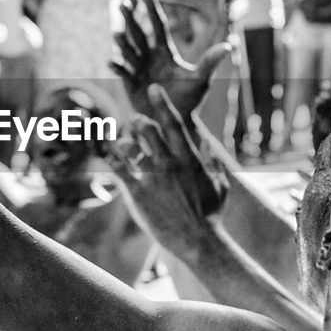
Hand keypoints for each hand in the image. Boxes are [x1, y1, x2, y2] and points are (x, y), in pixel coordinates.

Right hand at [110, 0, 230, 119]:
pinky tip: (111, 61)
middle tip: (123, 4)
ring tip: (117, 33)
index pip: (158, 26)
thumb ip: (210, 62)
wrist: (175, 121)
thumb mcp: (200, 80)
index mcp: (166, 52)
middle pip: (139, 34)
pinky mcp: (131, 83)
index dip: (153, 9)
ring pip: (129, 51)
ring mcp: (139, 69)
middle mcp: (150, 56)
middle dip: (131, 19)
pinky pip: (123, 73)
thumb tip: (229, 45)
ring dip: (123, 42)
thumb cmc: (189, 99)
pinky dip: (117, 67)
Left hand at [110, 84, 227, 238]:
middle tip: (136, 122)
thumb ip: (213, 160)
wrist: (198, 242)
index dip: (162, 103)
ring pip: (129, 146)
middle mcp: (169, 163)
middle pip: (147, 129)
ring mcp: (152, 178)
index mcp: (189, 158)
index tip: (153, 88)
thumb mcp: (220, 184)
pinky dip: (112, 161)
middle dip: (138, 121)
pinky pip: (118, 169)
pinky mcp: (137, 194)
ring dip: (123, 140)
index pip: (174, 123)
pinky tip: (110, 159)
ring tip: (122, 143)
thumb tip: (205, 142)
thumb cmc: (211, 215)